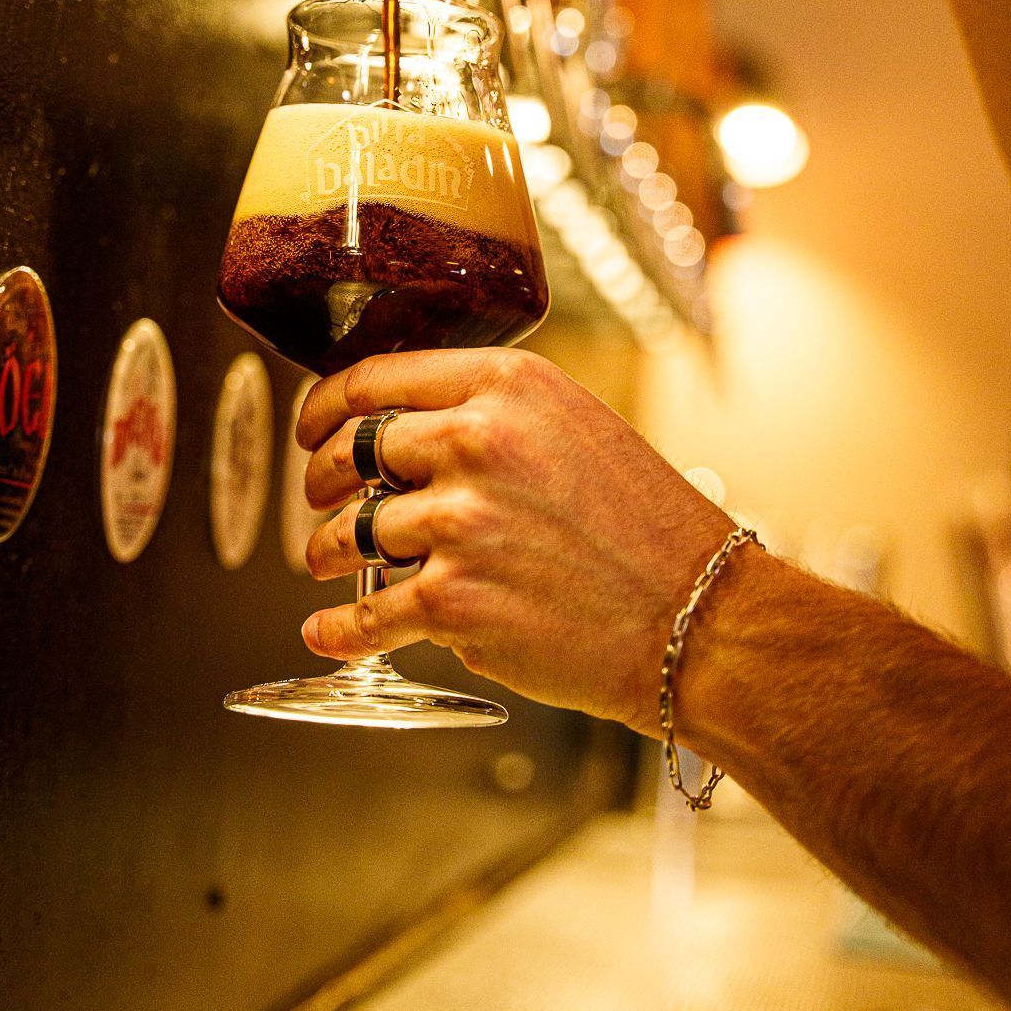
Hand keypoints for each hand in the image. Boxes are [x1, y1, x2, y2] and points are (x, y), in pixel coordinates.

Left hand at [295, 349, 731, 735]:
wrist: (697, 615)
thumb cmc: (647, 526)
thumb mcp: (575, 425)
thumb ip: (493, 415)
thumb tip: (408, 431)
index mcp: (506, 385)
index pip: (376, 379)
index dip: (326, 406)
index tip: (313, 425)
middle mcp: (476, 441)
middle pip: (351, 452)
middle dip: (322, 480)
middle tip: (320, 496)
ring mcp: (459, 522)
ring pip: (349, 532)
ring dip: (327, 553)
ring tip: (329, 561)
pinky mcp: (453, 601)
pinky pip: (365, 613)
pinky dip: (338, 629)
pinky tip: (327, 632)